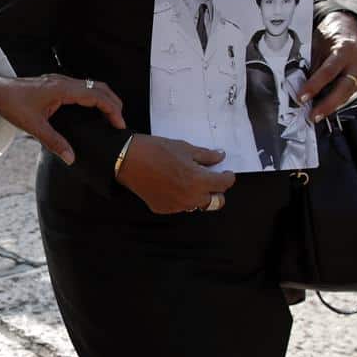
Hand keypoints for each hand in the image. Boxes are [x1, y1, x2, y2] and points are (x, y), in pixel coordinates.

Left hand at [0, 73, 124, 165]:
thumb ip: (54, 142)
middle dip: (114, 103)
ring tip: (112, 118)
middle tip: (120, 123)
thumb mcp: (33, 127)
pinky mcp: (56, 85)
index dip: (112, 110)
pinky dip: (94, 97)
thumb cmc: (12, 104)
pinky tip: (93, 111)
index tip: (119, 125)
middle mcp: (64, 82)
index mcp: (62, 89)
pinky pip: (82, 88)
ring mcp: (60, 81)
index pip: (96, 95)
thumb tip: (71, 158)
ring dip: (105, 99)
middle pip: (99, 87)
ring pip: (91, 85)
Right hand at [116, 135, 236, 214]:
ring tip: (188, 180)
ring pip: (197, 205)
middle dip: (216, 190)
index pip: (224, 184)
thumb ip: (205, 156)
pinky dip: (181, 197)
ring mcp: (177, 206)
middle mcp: (190, 198)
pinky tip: (171, 185)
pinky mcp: (163, 209)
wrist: (127, 160)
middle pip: (216, 201)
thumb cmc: (156, 150)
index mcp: (198, 180)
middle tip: (210, 178)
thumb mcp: (184, 147)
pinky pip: (180, 206)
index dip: (228, 177)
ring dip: (199, 195)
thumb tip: (220, 157)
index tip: (226, 172)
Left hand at [299, 13, 356, 121]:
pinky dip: (336, 101)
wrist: (347, 30)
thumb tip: (300, 85)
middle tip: (313, 116)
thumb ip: (313, 65)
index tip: (302, 97)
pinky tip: (325, 108)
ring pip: (347, 94)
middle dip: (327, 105)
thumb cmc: (330, 36)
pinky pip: (348, 93)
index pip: (329, 71)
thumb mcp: (318, 45)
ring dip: (330, 106)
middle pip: (343, 88)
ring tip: (316, 115)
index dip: (314, 86)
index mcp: (346, 49)